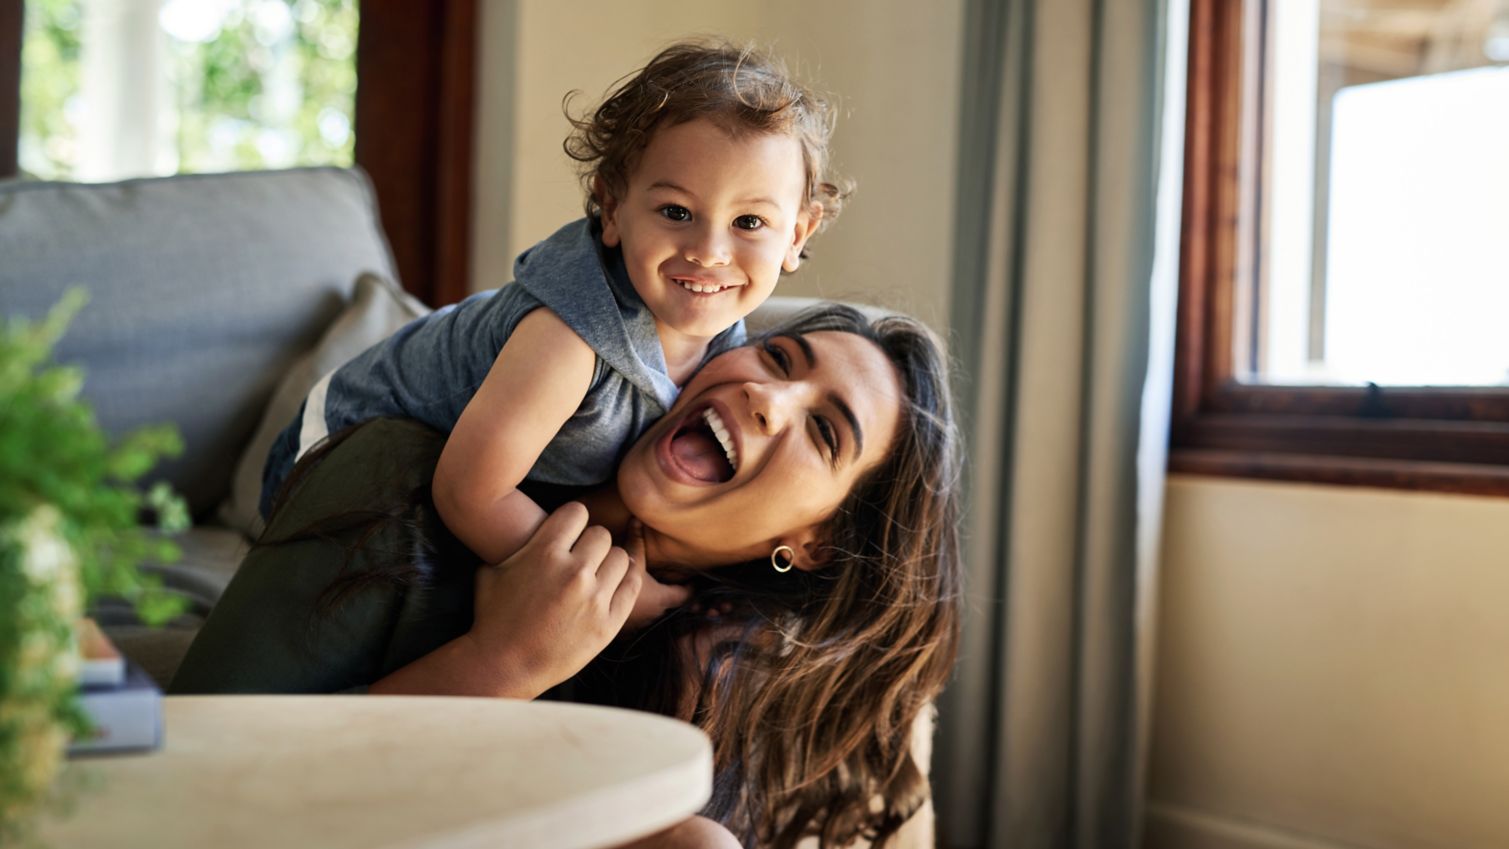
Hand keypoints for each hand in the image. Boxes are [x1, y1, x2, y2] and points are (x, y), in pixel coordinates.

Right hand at [465, 501, 641, 695]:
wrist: (505, 665)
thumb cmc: (494, 617)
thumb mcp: (492, 570)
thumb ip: (518, 543)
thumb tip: (529, 524)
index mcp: (544, 553)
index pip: (577, 512)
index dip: (573, 520)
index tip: (569, 532)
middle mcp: (574, 572)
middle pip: (601, 534)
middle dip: (590, 542)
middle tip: (581, 556)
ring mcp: (594, 599)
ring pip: (621, 558)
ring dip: (608, 562)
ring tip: (596, 573)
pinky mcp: (608, 623)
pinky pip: (632, 586)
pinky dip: (625, 580)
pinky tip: (614, 582)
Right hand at [622, 519, 692, 631]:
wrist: (588, 615)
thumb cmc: (613, 588)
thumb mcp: (628, 562)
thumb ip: (635, 543)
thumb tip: (637, 519)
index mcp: (662, 599)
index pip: (686, 594)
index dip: (690, 585)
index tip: (690, 576)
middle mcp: (655, 615)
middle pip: (671, 603)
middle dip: (671, 591)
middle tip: (669, 576)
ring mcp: (640, 626)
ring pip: (654, 613)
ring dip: (653, 602)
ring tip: (649, 586)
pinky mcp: (626, 631)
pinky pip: (638, 620)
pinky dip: (637, 610)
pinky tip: (628, 600)